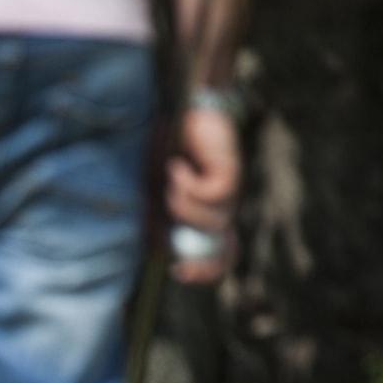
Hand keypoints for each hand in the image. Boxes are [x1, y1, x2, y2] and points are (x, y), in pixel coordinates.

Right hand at [165, 105, 240, 284]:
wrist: (178, 110)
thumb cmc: (163, 151)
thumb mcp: (152, 195)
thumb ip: (158, 223)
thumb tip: (165, 253)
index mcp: (202, 218)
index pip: (217, 255)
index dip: (204, 271)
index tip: (178, 271)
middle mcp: (219, 209)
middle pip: (226, 252)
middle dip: (205, 265)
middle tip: (181, 267)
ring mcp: (228, 194)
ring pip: (211, 223)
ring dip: (180, 205)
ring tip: (171, 178)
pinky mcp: (231, 175)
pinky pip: (210, 196)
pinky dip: (187, 185)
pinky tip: (180, 166)